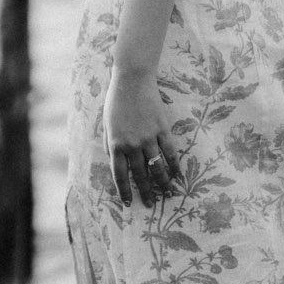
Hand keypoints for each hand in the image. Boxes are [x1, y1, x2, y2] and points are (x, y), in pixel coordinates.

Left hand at [104, 69, 181, 206]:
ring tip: (168, 194)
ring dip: (163, 183)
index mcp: (115, 144)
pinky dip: (174, 165)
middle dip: (145, 192)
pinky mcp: (162, 129)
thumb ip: (108, 144)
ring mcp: (149, 137)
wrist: (132, 79)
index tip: (128, 203)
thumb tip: (111, 160)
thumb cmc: (116, 101)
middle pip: (140, 175)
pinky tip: (177, 175)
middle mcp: (132, 144)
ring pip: (157, 167)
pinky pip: (170, 152)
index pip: (120, 175)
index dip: (124, 191)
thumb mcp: (105, 123)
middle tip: (150, 204)